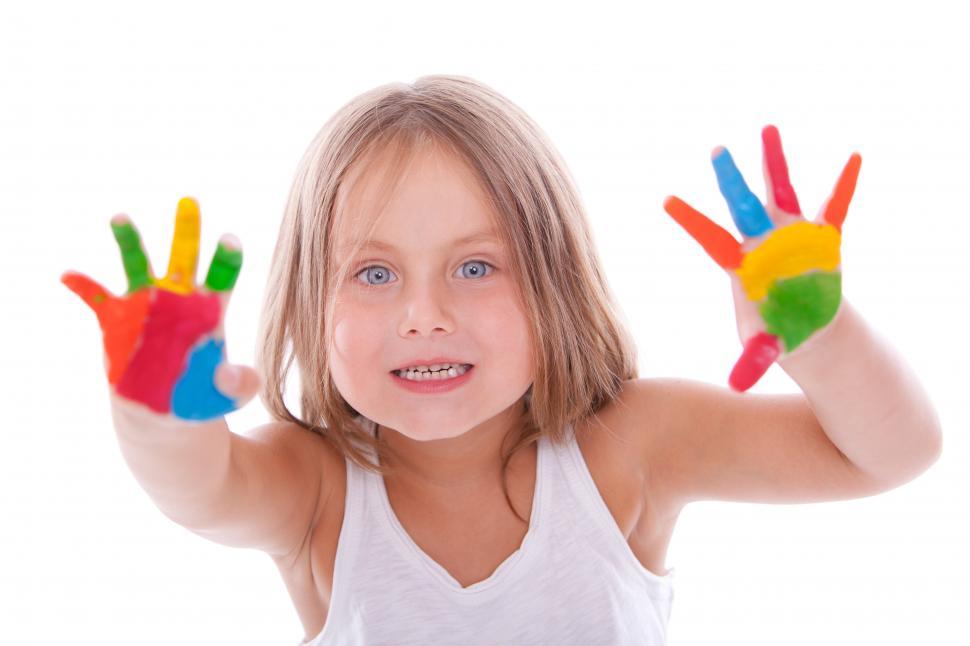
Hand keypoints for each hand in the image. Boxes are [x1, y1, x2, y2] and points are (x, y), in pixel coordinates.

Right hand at [61, 196, 258, 420]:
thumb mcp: (228, 395)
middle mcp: (178, 299)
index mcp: (210, 309)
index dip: (227, 257)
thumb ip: (239, 385)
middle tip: (190, 201)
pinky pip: (97, 299)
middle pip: (184, 257)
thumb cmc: (200, 396)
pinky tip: (69, 274)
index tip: (231, 239)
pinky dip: (84, 287)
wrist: (162, 411)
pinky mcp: (116, 321)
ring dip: (129, 241)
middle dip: (187, 230)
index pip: (223, 276)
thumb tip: (235, 377)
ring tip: (120, 217)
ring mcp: (146, 306)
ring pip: (138, 265)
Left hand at [663, 125, 861, 391]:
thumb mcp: (766, 348)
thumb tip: (737, 385)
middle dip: (731, 179)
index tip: (665, 198)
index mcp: (740, 265)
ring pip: (782, 192)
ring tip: (766, 127)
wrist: (811, 330)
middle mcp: (762, 243)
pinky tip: (853, 157)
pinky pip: (836, 207)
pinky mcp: (823, 240)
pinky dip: (845, 185)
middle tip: (716, 149)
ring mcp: (792, 237)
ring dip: (775, 163)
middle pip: (743, 205)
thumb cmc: (779, 335)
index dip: (690, 219)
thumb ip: (754, 358)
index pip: (709, 238)